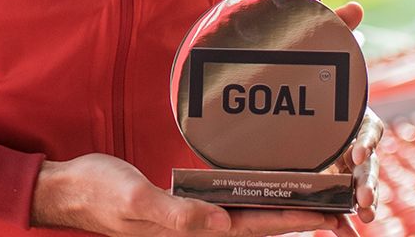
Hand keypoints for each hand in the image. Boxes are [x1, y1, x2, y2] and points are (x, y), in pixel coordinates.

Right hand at [32, 153, 337, 235]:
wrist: (69, 190)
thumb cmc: (99, 194)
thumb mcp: (134, 201)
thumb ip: (175, 215)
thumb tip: (218, 223)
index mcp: (194, 230)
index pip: (256, 226)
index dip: (295, 220)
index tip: (332, 216)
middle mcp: (202, 226)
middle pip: (263, 223)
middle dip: (303, 216)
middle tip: (345, 209)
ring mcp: (195, 216)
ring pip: (251, 213)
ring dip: (285, 207)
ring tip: (321, 197)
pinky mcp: (186, 202)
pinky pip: (231, 200)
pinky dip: (257, 195)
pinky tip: (271, 185)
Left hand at [322, 2, 385, 235]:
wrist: (286, 82)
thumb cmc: (309, 66)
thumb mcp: (318, 43)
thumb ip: (337, 26)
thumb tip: (357, 5)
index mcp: (356, 115)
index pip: (370, 129)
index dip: (368, 140)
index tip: (360, 151)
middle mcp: (351, 142)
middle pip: (367, 166)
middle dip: (369, 183)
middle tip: (366, 201)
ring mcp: (338, 162)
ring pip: (355, 187)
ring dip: (359, 204)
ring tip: (361, 221)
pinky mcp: (321, 177)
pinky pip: (332, 202)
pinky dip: (339, 220)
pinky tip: (341, 235)